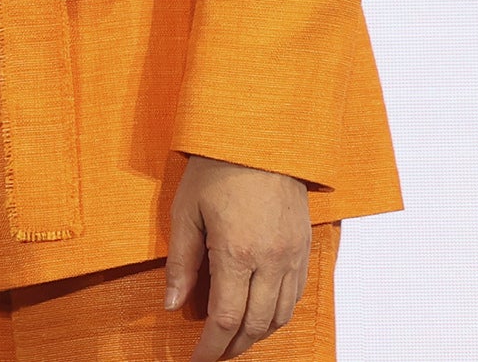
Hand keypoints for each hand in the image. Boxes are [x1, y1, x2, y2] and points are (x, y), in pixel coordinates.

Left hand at [166, 154, 311, 360]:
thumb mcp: (186, 211)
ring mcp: (292, 256)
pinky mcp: (304, 248)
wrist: (263, 138)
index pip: (225, 319)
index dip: (210, 347)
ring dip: (256, 335)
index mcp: (236, 254)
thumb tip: (173, 305)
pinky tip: (260, 314)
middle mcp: (270, 262)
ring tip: (234, 340)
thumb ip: (180, 262)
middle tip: (213, 355)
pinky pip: (295, 296)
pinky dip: (277, 314)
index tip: (196, 359)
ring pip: (279, 316)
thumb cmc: (217, 168)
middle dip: (232, 347)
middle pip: (254, 326)